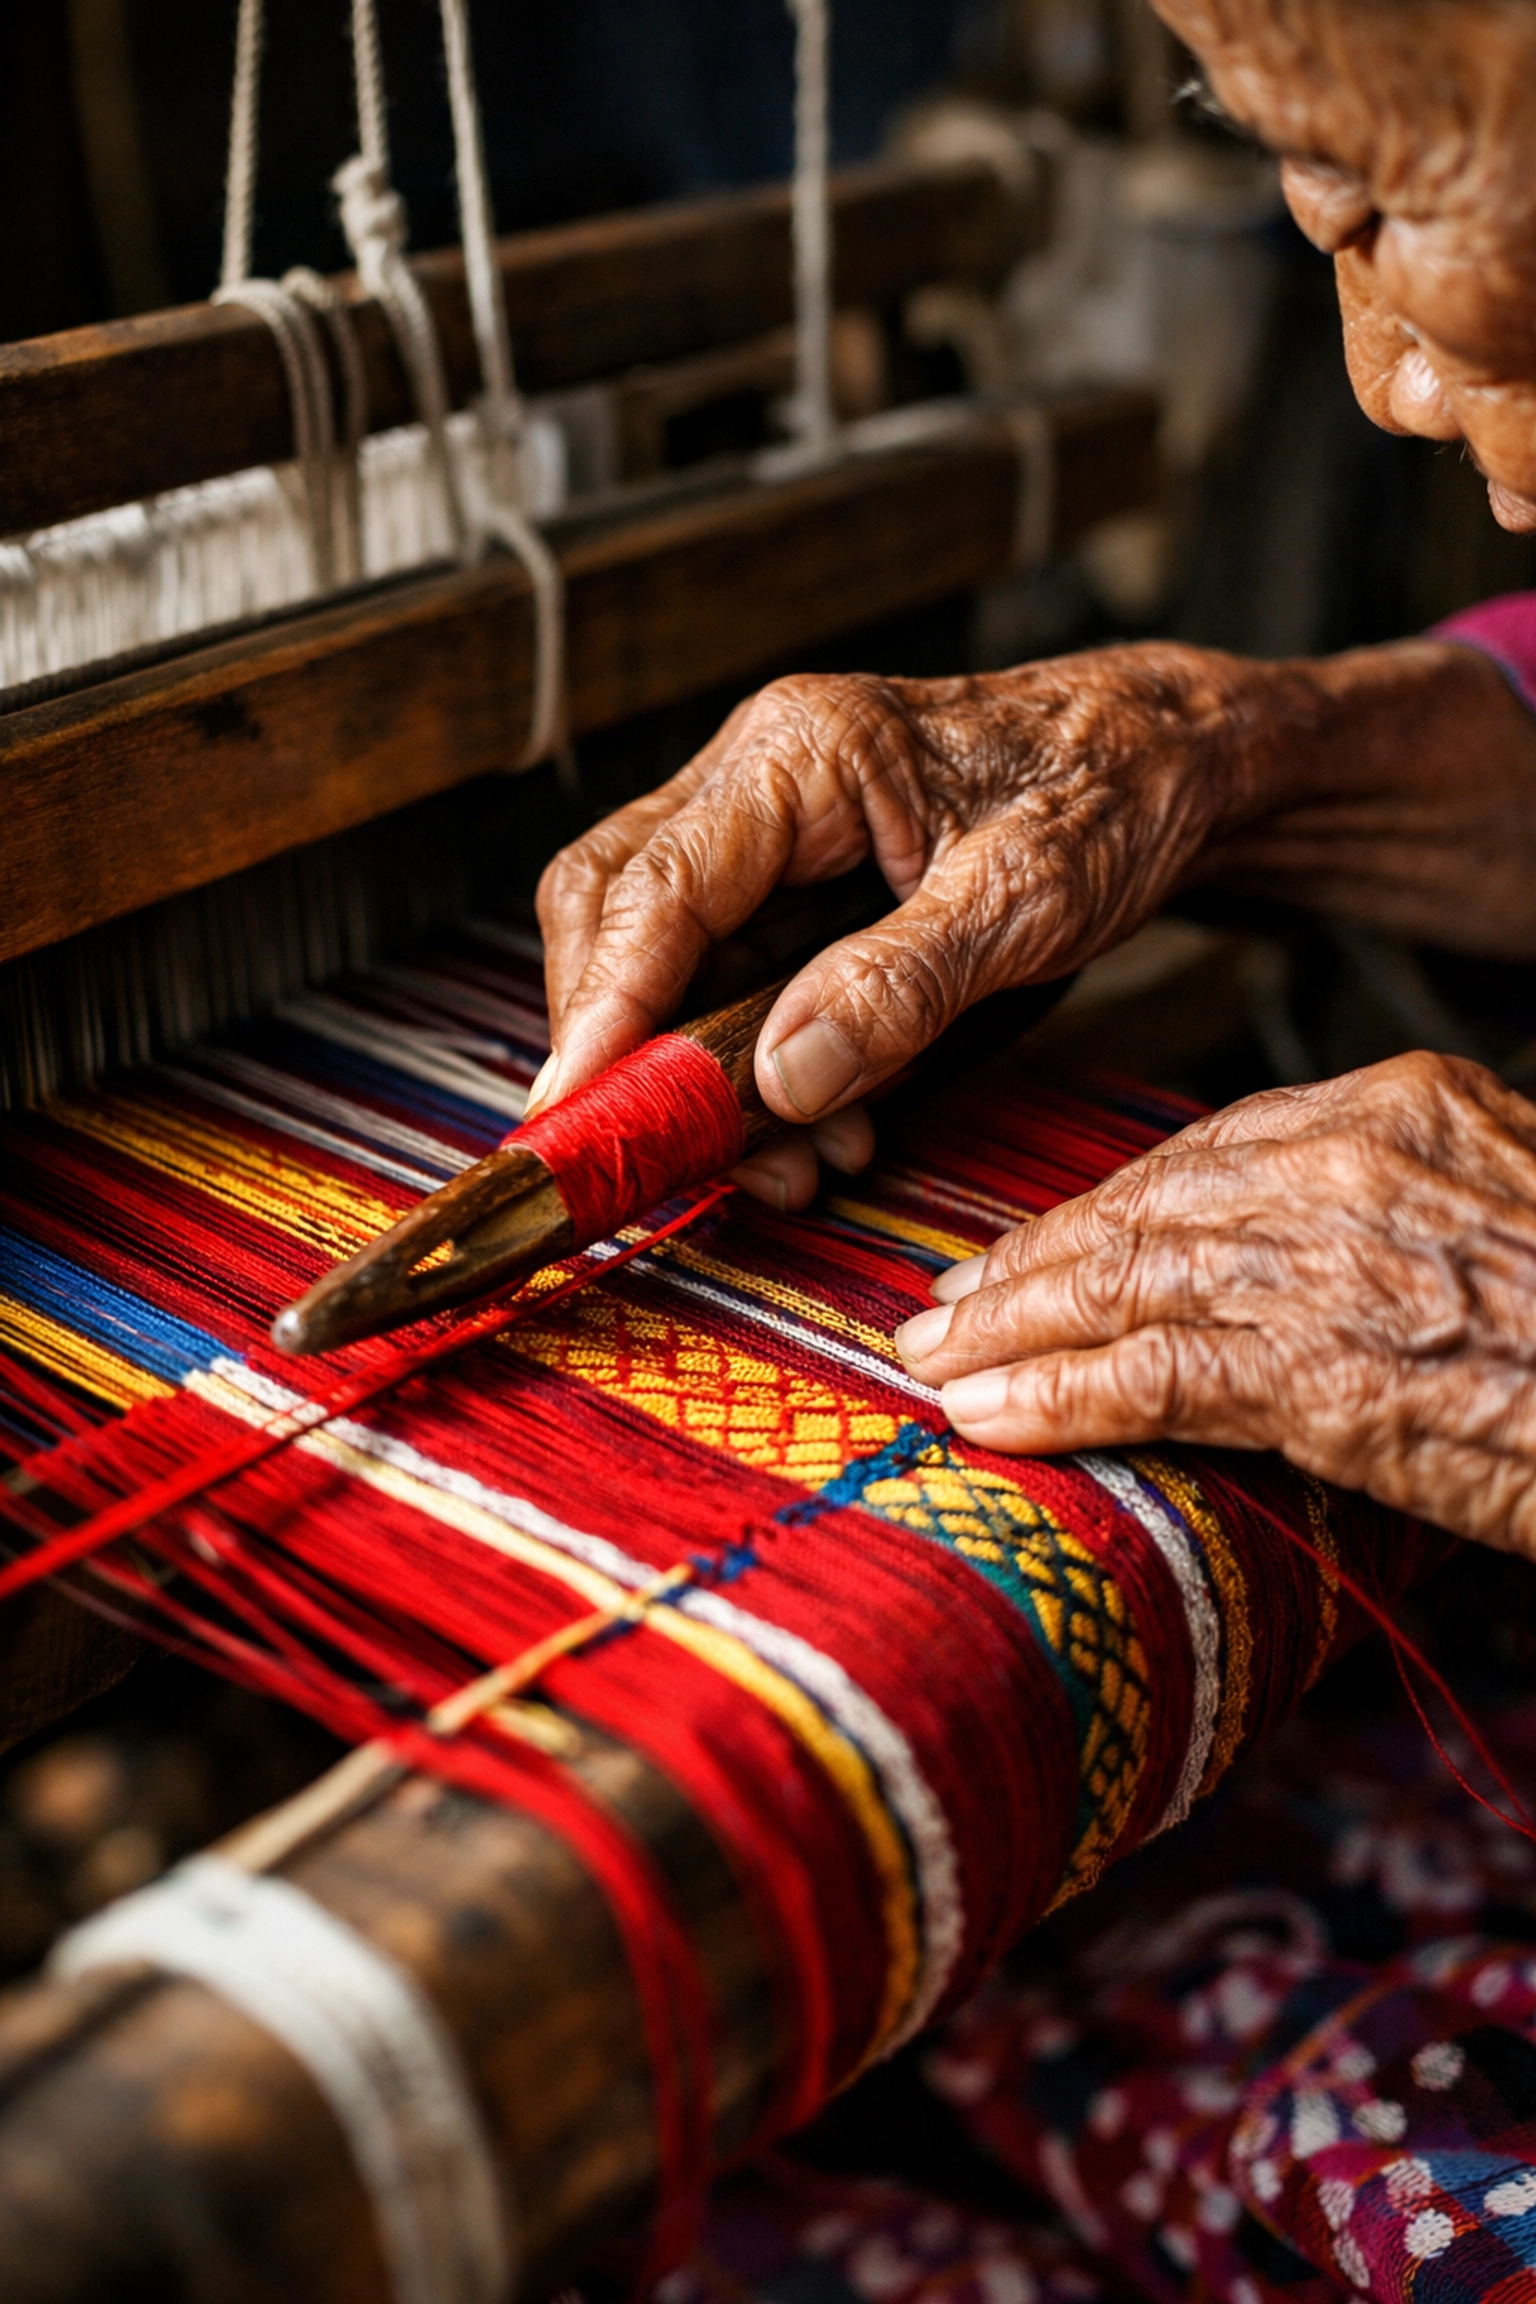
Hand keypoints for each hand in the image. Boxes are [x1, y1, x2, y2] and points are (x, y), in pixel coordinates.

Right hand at [534, 646, 1305, 1205]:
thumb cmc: (1114, 793)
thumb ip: (901, 986)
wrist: (1173, 760)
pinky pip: (726, 979)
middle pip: (611, 913)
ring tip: (792, 1162)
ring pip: (657, 957)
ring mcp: (767, 831)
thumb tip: (779, 1078)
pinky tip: (821, 1125)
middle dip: (627, 1048)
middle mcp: (757, 777)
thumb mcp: (1028, 900)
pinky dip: (751, 1068)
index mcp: (802, 750)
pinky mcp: (791, 883)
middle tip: (670, 1157)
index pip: (651, 889)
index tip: (577, 1114)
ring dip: (697, 1075)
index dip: (602, 1010)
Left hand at [894, 1052, 1535, 1556]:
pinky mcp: (1329, 1365)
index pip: (1207, 1151)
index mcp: (1405, 1106)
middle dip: (1032, 1263)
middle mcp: (1356, 1157)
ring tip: (935, 1364)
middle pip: (1146, 1202)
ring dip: (1014, 1328)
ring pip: (1127, 1278)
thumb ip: (1394, 1221)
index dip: (1105, 1210)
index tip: (1037, 1251)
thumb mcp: (1501, 1228)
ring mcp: (1337, 1255)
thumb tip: (1293, 1272)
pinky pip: (1156, 1374)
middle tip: (944, 1310)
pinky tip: (997, 1419)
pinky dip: (1063, 1397)